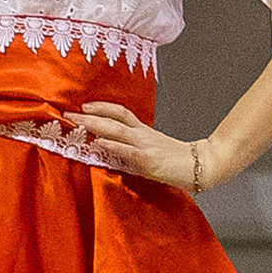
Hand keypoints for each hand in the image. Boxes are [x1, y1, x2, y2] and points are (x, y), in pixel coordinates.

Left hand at [68, 101, 213, 192]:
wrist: (203, 166)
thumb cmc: (178, 162)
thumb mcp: (154, 151)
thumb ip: (134, 150)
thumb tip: (114, 151)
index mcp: (144, 132)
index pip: (120, 113)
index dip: (102, 107)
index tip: (83, 106)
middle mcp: (142, 135)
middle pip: (113, 119)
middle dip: (89, 116)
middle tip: (68, 113)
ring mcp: (145, 147)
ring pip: (116, 131)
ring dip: (95, 125)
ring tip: (77, 122)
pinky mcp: (149, 161)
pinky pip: (127, 151)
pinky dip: (112, 146)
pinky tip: (99, 143)